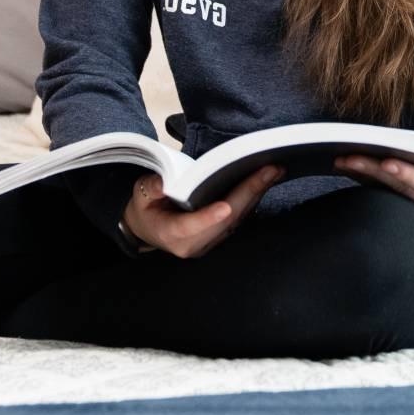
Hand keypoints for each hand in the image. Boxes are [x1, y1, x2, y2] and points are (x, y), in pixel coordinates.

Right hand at [120, 165, 281, 258]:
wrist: (149, 229)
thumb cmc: (146, 209)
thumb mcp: (139, 196)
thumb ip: (150, 189)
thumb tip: (162, 183)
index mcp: (172, 234)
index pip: (191, 227)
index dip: (208, 217)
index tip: (225, 207)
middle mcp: (195, 243)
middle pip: (225, 220)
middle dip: (249, 193)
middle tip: (269, 170)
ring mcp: (211, 241)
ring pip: (238, 219)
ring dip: (257, 194)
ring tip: (274, 171)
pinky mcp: (221, 234)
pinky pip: (240, 217)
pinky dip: (254, 197)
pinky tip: (267, 180)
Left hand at [336, 143, 413, 222]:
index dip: (406, 174)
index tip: (386, 161)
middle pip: (401, 188)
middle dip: (373, 171)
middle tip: (347, 157)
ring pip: (392, 193)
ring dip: (366, 178)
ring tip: (341, 161)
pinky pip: (392, 195)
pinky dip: (372, 183)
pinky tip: (353, 171)